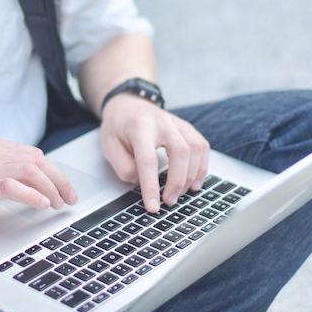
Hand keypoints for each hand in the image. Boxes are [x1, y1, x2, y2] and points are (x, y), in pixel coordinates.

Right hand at [0, 137, 77, 220]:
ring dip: (51, 189)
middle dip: (60, 181)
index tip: (63, 188)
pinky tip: (42, 205)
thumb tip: (24, 181)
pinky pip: (14, 187)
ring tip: (58, 204)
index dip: (53, 172)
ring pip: (32, 172)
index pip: (34, 155)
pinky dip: (33, 195)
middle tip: (71, 199)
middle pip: (39, 162)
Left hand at [100, 94, 209, 212]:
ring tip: (181, 194)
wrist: (127, 105)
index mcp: (140, 126)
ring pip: (196, 148)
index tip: (153, 206)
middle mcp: (162, 122)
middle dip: (177, 181)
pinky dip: (202, 167)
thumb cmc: (118, 127)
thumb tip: (143, 183)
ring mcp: (178, 123)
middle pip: (180, 152)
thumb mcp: (109, 147)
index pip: (148, 160)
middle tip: (169, 202)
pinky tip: (195, 182)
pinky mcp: (187, 128)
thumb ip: (125, 167)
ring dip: (192, 176)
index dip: (151, 186)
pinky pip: (202, 146)